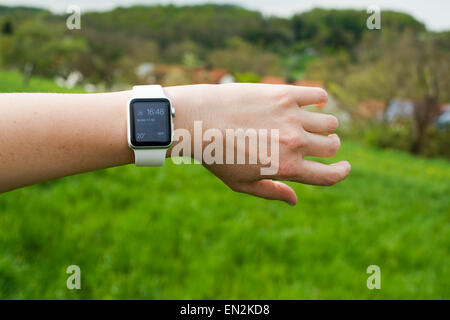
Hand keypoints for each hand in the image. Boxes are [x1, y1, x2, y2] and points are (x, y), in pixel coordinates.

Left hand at [165, 83, 350, 205]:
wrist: (196, 121)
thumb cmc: (215, 156)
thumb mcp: (241, 183)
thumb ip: (271, 191)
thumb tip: (294, 200)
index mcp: (287, 167)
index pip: (329, 176)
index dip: (341, 172)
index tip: (344, 167)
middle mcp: (294, 142)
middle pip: (332, 145)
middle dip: (330, 148)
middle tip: (318, 144)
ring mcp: (291, 117)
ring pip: (329, 122)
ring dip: (326, 126)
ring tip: (313, 124)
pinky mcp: (283, 94)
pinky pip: (317, 94)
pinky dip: (320, 99)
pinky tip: (314, 101)